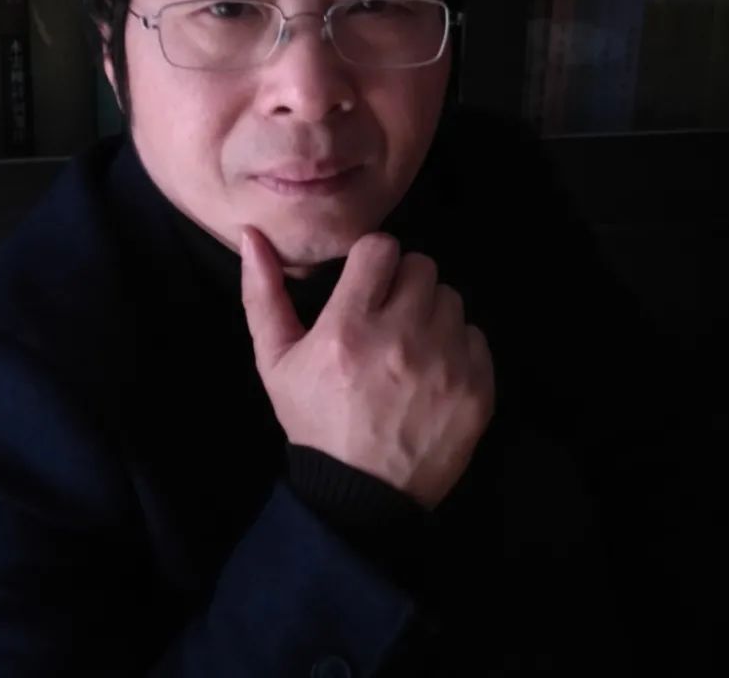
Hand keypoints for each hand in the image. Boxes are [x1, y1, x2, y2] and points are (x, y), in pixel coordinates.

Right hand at [240, 227, 494, 509]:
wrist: (361, 496)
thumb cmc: (314, 420)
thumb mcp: (275, 361)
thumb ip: (262, 294)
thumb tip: (251, 233)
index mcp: (348, 328)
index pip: (381, 248)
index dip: (373, 261)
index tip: (367, 283)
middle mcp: (400, 339)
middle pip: (422, 265)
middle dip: (403, 284)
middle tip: (388, 315)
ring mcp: (444, 364)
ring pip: (450, 298)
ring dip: (431, 314)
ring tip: (410, 345)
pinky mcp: (476, 388)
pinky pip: (475, 337)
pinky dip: (457, 348)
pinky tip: (433, 372)